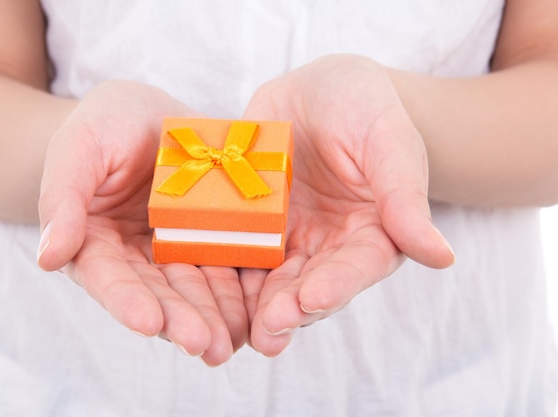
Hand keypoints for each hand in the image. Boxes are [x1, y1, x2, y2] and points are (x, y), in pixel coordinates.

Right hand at [37, 81, 246, 365]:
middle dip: (180, 320)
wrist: (147, 113)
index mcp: (95, 243)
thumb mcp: (78, 148)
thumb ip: (62, 199)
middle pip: (157, 293)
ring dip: (214, 317)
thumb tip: (49, 258)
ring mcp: (176, 250)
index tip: (148, 322)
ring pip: (195, 289)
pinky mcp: (211, 239)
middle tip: (203, 345)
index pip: (108, 278)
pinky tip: (256, 310)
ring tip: (232, 341)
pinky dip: (240, 289)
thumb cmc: (103, 125)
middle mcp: (136, 257)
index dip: (126, 301)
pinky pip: (227, 264)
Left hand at [241, 55, 454, 355]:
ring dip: (255, 306)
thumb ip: (405, 197)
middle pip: (310, 285)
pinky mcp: (253, 226)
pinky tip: (205, 290)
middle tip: (269, 330)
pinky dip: (222, 269)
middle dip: (290, 308)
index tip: (314, 299)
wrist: (320, 92)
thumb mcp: (389, 140)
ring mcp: (288, 238)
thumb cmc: (366, 108)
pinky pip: (235, 250)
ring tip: (240, 331)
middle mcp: (329, 246)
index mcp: (371, 233)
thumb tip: (443, 257)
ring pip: (271, 279)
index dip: (338, 285)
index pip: (357, 266)